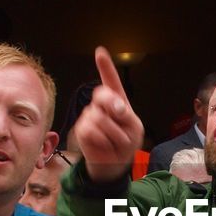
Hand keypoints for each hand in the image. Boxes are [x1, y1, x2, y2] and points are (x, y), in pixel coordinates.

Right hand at [75, 46, 144, 181]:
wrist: (115, 163)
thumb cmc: (126, 143)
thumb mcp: (134, 127)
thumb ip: (126, 114)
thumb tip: (115, 105)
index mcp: (117, 100)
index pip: (110, 81)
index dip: (105, 67)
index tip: (100, 52)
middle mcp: (101, 105)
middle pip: (102, 95)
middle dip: (113, 106)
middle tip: (121, 118)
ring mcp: (89, 116)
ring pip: (100, 118)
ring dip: (115, 134)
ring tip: (116, 141)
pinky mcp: (81, 129)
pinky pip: (93, 131)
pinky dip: (105, 141)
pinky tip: (105, 145)